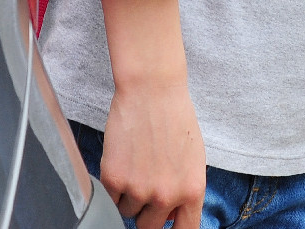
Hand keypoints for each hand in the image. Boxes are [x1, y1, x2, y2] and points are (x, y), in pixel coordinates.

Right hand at [100, 76, 205, 228]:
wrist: (151, 89)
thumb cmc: (175, 118)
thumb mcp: (193, 159)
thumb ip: (185, 191)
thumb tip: (172, 217)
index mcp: (192, 191)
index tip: (164, 224)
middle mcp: (167, 196)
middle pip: (149, 227)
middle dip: (146, 212)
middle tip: (145, 186)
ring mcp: (139, 190)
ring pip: (127, 211)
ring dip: (128, 196)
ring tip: (135, 164)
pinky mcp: (114, 179)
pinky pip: (110, 198)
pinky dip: (113, 186)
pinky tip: (122, 160)